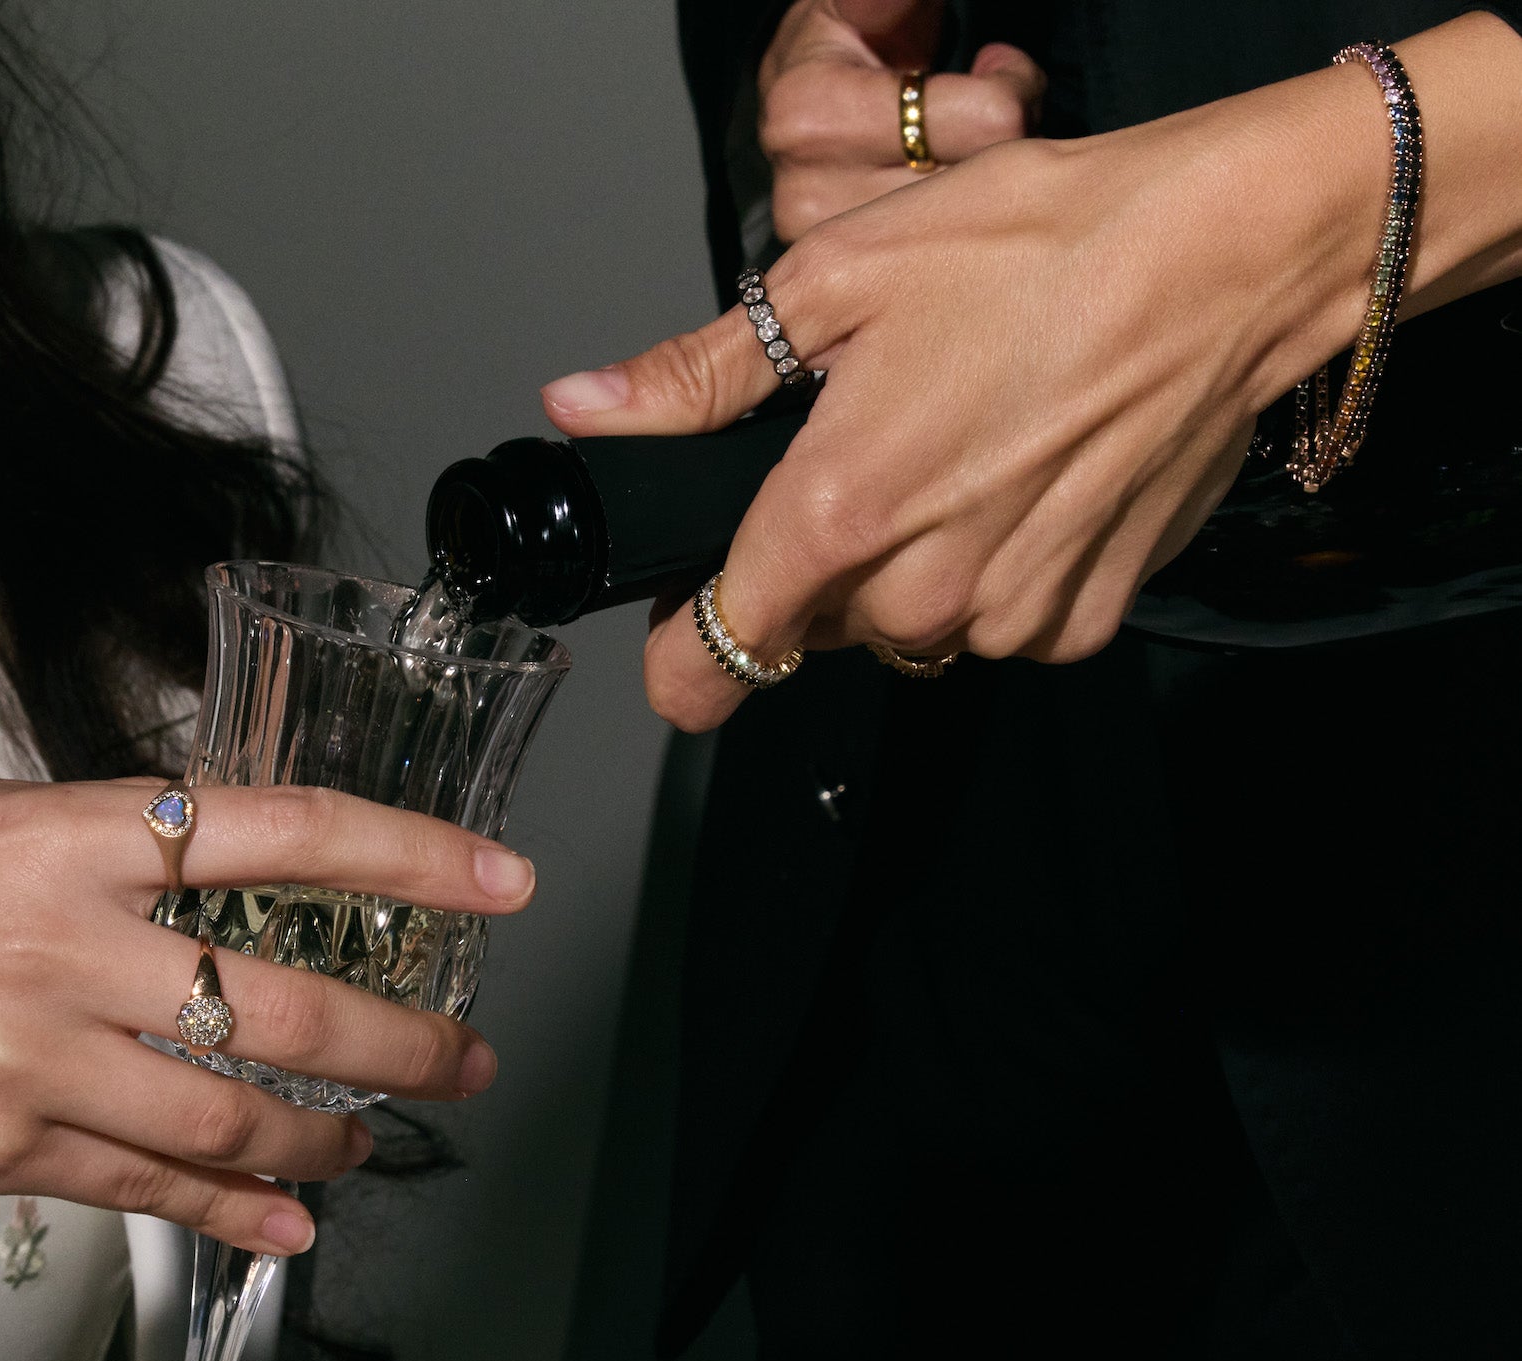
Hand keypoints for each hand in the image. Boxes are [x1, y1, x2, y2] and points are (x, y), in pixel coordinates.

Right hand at [0, 779, 535, 1252]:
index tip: (501, 878)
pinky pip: (140, 1191)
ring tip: (373, 1144)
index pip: (286, 832)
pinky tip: (287, 1224)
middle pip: (284, 1004)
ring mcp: (30, 1057)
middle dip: (404, 1045)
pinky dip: (230, 1212)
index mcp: (71, 834)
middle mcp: (63, 944)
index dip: (411, 856)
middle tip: (470, 1063)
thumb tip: (227, 858)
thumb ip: (118, 848)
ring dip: (327, 1139)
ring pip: (228, 1117)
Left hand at [544, 15, 1521, 730]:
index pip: (715, 657)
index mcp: (838, 511)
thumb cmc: (1043, 248)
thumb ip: (700, 376)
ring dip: (912, 572)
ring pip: (908, 633)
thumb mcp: (840, 278)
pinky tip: (1025, 490)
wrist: (1227, 260)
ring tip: (964, 456)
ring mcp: (1008, 616)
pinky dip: (997, 579)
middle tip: (875, 460)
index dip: (686, 650)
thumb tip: (589, 409)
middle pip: (815, 633)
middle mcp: (921, 589)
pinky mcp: (1082, 619)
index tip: (691, 623)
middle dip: (818, 571)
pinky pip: (1000, 630)